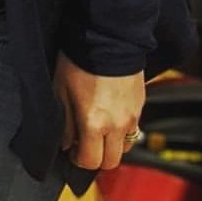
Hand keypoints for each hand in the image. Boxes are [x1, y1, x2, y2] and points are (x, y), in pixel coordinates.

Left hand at [54, 53, 143, 170]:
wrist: (107, 38)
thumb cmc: (79, 61)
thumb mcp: (61, 90)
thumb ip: (65, 122)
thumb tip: (66, 143)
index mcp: (94, 123)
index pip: (91, 161)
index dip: (78, 160)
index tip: (71, 151)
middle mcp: (117, 125)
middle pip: (111, 162)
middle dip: (96, 158)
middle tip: (84, 144)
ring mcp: (132, 116)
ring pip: (125, 147)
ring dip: (111, 145)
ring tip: (97, 129)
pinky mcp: (140, 106)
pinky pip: (133, 129)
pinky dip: (121, 130)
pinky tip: (109, 115)